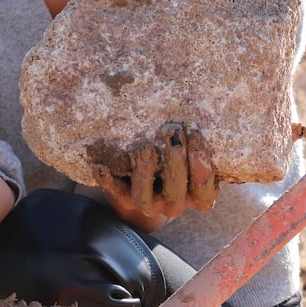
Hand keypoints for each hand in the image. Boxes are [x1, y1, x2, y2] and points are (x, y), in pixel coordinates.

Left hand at [92, 123, 218, 228]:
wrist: (145, 187)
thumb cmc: (177, 162)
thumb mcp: (193, 157)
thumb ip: (197, 144)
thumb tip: (202, 102)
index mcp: (196, 196)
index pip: (204, 187)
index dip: (201, 162)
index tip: (195, 133)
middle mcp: (174, 204)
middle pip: (176, 192)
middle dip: (175, 162)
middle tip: (173, 132)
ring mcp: (148, 204)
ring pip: (145, 197)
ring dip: (145, 172)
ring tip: (145, 148)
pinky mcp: (124, 200)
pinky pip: (114, 192)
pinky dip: (108, 181)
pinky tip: (101, 166)